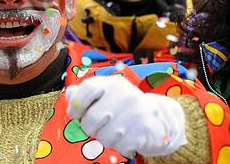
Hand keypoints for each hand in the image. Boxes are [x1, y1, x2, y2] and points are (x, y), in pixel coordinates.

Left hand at [66, 76, 186, 156]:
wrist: (158, 118)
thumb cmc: (125, 106)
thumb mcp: (107, 94)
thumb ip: (85, 93)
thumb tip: (70, 94)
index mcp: (112, 84)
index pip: (86, 89)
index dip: (76, 105)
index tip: (77, 114)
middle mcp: (124, 95)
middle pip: (90, 120)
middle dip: (90, 127)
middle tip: (100, 125)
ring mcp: (134, 113)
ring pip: (102, 136)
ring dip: (105, 137)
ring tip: (115, 130)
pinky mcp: (141, 132)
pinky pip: (116, 146)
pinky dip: (118, 145)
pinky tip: (125, 136)